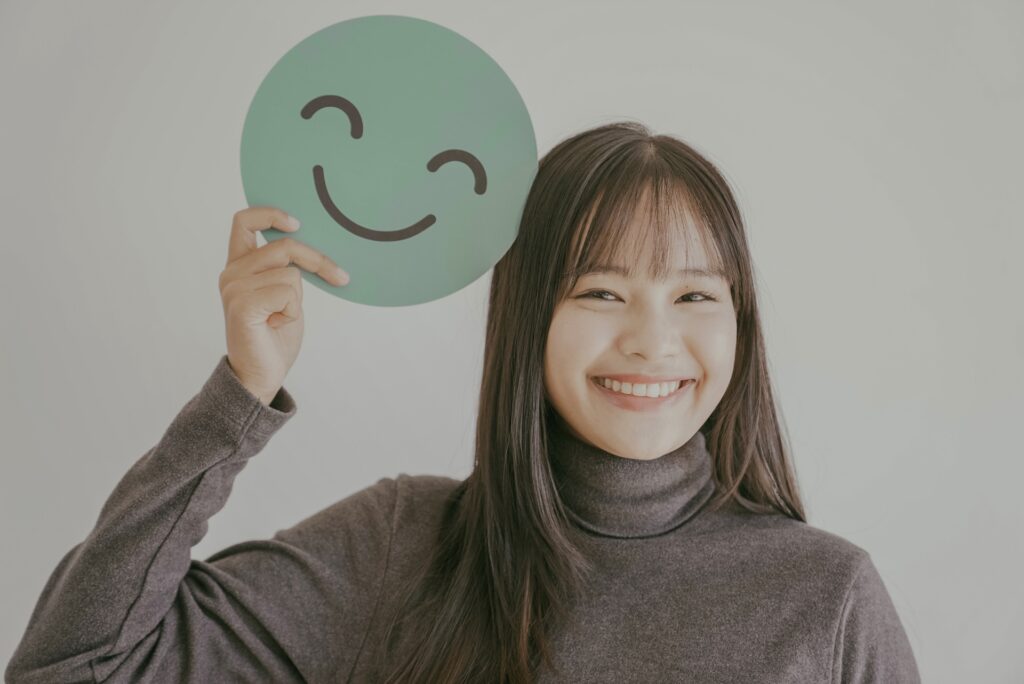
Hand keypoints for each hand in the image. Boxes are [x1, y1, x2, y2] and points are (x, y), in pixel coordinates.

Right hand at [218, 207, 348, 404]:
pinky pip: (288, 292)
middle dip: (318, 262)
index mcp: (239, 266)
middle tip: (340, 277)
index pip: (244, 221)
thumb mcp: (285, 293)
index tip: (297, 224)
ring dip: (298, 299)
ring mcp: (234, 288)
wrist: (261, 375)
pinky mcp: (243, 304)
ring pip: (291, 272)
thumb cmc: (275, 336)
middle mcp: (232, 273)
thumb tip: (313, 244)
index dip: (271, 214)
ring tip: (281, 318)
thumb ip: (287, 268)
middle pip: (285, 246)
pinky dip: (292, 311)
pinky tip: (277, 325)